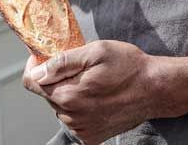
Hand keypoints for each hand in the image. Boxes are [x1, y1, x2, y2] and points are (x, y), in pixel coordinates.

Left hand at [22, 40, 174, 144]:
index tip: (44, 57)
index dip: (35, 66)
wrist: (155, 89)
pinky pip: (74, 119)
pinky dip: (79, 108)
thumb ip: (63, 62)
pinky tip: (96, 98)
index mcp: (69, 95)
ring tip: (92, 82)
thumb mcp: (96, 52)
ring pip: (60, 106)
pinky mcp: (91, 137)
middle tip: (79, 67)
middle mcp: (71, 117)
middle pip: (47, 94)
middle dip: (56, 79)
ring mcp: (81, 130)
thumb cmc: (128, 66)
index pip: (31, 82)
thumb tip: (38, 71)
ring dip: (69, 93)